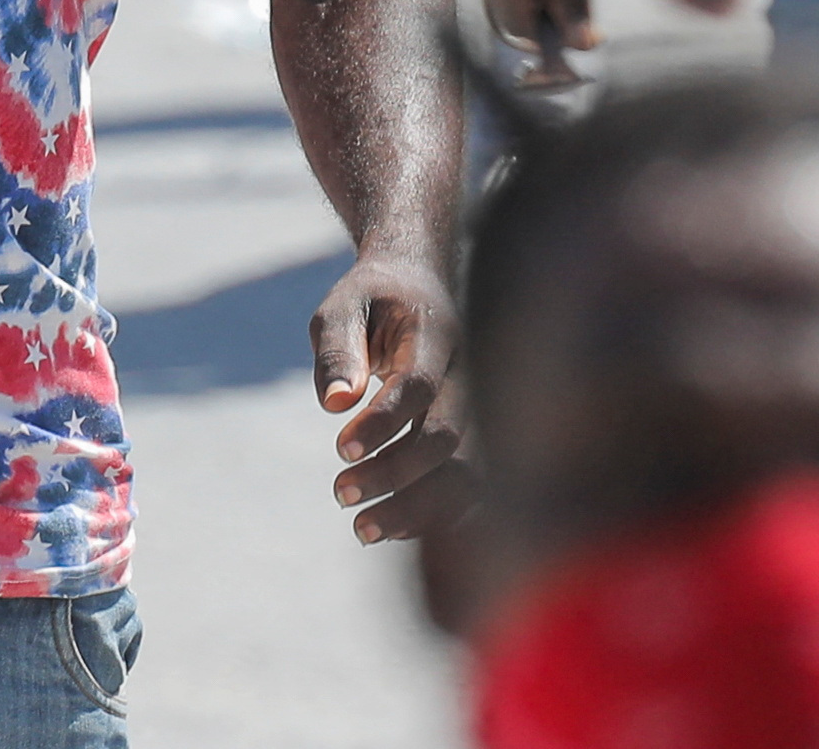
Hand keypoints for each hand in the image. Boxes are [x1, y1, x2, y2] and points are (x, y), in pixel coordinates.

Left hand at [311, 252, 467, 548]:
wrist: (423, 286)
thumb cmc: (373, 300)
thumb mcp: (344, 307)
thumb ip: (337, 350)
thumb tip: (335, 403)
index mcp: (435, 336)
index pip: (417, 385)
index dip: (382, 423)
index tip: (340, 449)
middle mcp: (470, 377)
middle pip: (446, 438)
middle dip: (393, 475)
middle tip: (339, 494)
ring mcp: (483, 412)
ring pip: (467, 474)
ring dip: (417, 510)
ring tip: (361, 530)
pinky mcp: (483, 438)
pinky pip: (475, 490)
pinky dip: (440, 520)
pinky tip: (394, 531)